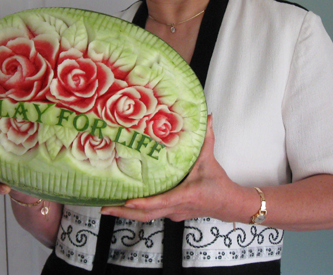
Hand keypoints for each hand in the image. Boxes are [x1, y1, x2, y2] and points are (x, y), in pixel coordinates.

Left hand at [101, 115, 247, 223]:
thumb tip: (208, 116)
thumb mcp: (210, 159)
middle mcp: (176, 208)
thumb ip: (207, 137)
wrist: (229, 205)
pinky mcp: (172, 214)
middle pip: (146, 215)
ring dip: (127, 213)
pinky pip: (153, 214)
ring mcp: (173, 213)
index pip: (160, 202)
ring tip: (108, 206)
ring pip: (147, 217)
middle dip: (123, 212)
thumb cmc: (218, 184)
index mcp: (184, 195)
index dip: (143, 203)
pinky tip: (126, 204)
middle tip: (104, 208)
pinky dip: (138, 210)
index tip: (127, 201)